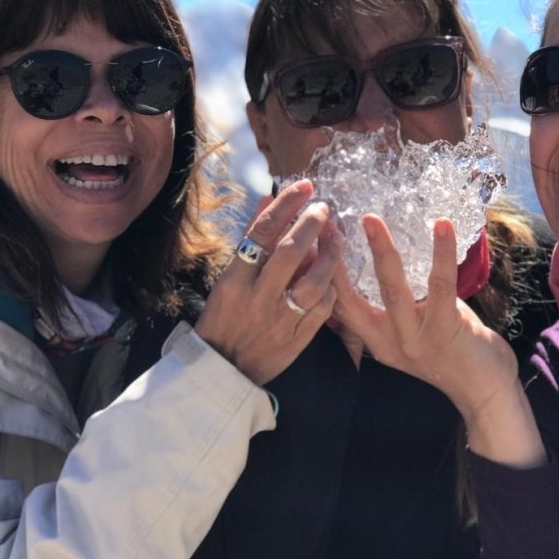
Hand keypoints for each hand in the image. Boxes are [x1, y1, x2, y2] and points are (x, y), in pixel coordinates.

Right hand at [195, 180, 341, 385]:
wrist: (223, 371)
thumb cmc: (222, 319)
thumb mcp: (226, 278)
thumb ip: (250, 240)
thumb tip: (268, 200)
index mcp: (234, 281)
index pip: (263, 232)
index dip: (286, 205)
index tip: (304, 187)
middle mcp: (257, 298)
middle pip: (291, 251)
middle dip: (312, 224)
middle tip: (324, 208)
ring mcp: (279, 320)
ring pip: (314, 282)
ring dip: (330, 256)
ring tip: (336, 239)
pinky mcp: (296, 340)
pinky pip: (323, 310)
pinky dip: (331, 290)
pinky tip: (333, 278)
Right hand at [332, 214, 546, 466]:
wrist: (487, 393)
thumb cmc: (453, 356)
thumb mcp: (415, 332)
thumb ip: (404, 303)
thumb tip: (396, 261)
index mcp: (376, 341)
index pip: (338, 306)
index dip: (323, 274)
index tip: (313, 241)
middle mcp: (388, 342)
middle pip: (349, 298)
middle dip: (335, 260)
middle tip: (324, 225)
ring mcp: (415, 339)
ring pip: (392, 289)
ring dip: (381, 250)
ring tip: (370, 220)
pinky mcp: (445, 331)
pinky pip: (441, 286)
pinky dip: (442, 253)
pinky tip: (442, 226)